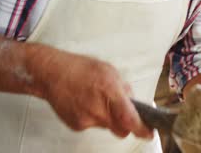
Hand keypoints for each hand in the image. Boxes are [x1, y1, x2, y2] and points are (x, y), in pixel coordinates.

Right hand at [27, 44, 152, 138]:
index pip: (130, 119)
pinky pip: (92, 125)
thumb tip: (133, 102)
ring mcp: (86, 120)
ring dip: (106, 117)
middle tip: (121, 112)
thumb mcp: (109, 70)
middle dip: (124, 124)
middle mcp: (98, 109)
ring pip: (106, 126)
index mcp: (110, 91)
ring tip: (94, 99)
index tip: (149, 133)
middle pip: (121, 129)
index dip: (142, 129)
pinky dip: (92, 117)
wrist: (52, 73)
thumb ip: (123, 88)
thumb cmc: (80, 68)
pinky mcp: (76, 125)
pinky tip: (84, 103)